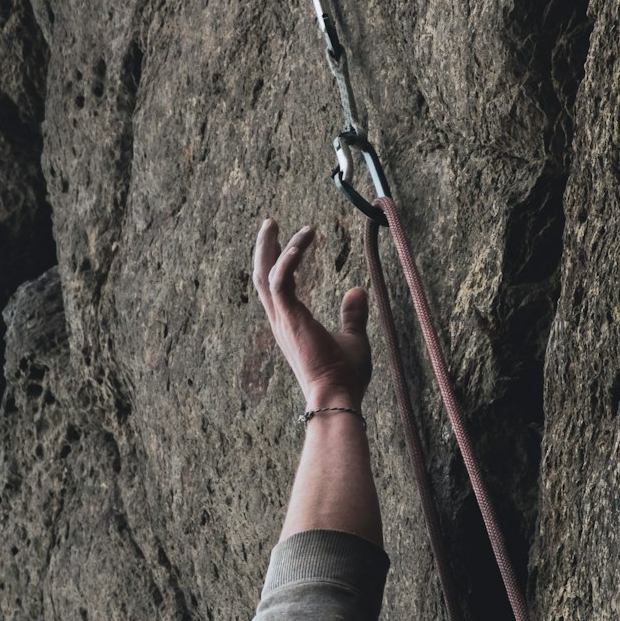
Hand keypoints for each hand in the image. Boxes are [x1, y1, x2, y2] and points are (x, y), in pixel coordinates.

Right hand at [253, 219, 371, 408]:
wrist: (337, 396)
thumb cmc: (344, 376)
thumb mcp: (353, 338)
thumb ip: (352, 314)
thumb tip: (357, 289)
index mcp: (291, 323)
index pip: (278, 286)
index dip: (280, 261)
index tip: (289, 239)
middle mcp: (281, 320)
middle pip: (262, 276)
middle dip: (265, 248)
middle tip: (270, 223)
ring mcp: (283, 319)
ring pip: (266, 274)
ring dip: (272, 247)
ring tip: (276, 223)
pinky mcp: (290, 318)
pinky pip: (280, 280)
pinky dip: (287, 260)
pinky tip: (301, 242)